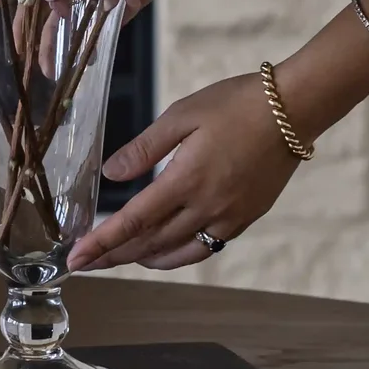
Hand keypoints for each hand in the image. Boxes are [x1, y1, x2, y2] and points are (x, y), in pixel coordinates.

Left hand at [69, 74, 303, 272]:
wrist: (292, 111)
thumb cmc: (235, 104)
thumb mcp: (182, 115)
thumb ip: (145, 148)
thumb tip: (111, 174)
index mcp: (186, 181)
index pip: (134, 222)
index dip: (102, 243)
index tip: (76, 259)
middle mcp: (207, 208)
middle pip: (152, 244)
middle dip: (115, 255)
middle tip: (86, 264)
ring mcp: (229, 217)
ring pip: (179, 252)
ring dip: (145, 259)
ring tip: (121, 259)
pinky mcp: (246, 218)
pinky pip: (206, 247)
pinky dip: (179, 254)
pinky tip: (167, 250)